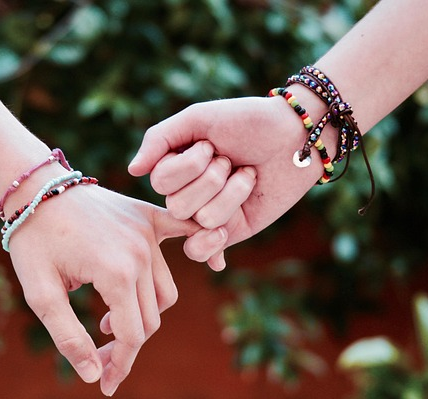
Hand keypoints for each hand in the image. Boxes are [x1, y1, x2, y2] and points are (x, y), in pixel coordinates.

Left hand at [5, 177, 198, 395]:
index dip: (119, 364)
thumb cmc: (34, 240)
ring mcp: (149, 233)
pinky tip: (217, 264)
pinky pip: (186, 235)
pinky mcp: (149, 217)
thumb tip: (94, 375)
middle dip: (126, 344)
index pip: (132, 334)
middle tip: (97, 351)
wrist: (37, 188)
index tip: (105, 383)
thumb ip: (69, 337)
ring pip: (165, 291)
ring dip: (144, 314)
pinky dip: (204, 248)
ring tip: (108, 320)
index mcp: (115, 273)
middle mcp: (141, 253)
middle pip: (151, 317)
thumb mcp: (40, 293)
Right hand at [128, 95, 331, 269]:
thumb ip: (159, 138)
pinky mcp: (229, 231)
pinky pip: (201, 251)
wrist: (295, 137)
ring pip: (201, 221)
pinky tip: (223, 234)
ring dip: (233, 194)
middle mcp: (186, 191)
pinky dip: (210, 246)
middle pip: (178, 205)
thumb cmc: (247, 121)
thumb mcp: (199, 118)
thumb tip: (132, 170)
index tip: (213, 144)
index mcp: (174, 165)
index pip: (161, 181)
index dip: (191, 164)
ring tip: (247, 176)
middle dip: (213, 179)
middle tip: (232, 160)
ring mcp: (206, 213)